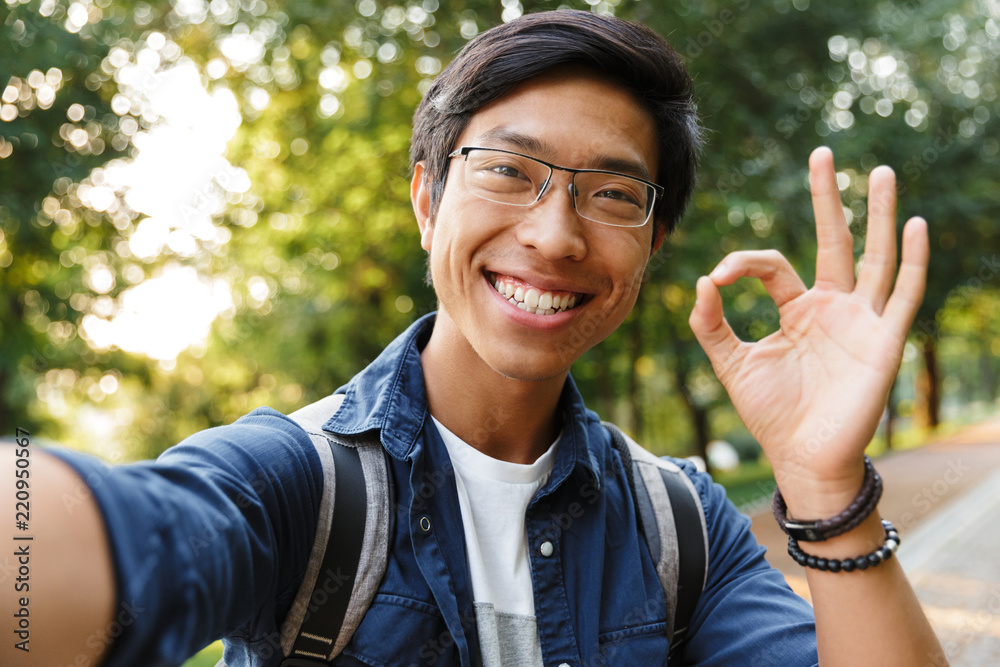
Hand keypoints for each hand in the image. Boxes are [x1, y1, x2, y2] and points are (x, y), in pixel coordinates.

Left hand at [688, 147, 928, 516]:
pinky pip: (903, 294)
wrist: (803, 459)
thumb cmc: (771, 415)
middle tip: (822, 153)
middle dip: (827, 198)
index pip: (773, 265)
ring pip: (874, 256)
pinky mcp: (884, 340)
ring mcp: (862, 320)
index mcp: (797, 310)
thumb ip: (711, 325)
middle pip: (833, 241)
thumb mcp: (731, 364)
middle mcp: (833, 307)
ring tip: (878, 171)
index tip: (718, 275)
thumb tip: (701, 281)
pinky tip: (912, 224)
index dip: (743, 262)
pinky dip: (911, 260)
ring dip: (876, 214)